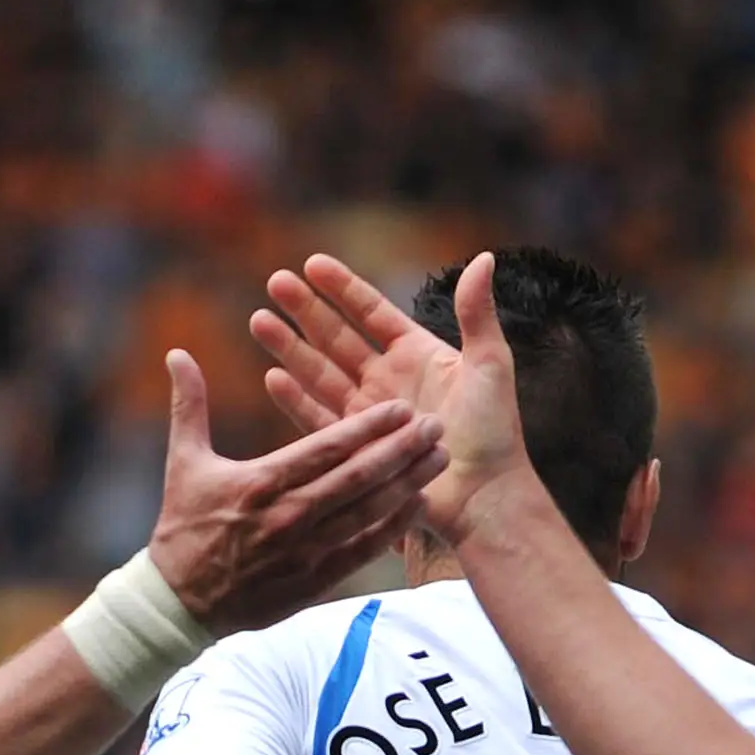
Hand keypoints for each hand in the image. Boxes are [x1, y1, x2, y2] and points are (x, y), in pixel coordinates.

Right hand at [145, 347, 444, 634]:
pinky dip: (392, 529)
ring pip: (367, 513)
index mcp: (260, 482)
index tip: (400, 408)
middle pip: (357, 478)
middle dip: (401, 449)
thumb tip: (176, 353)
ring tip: (438, 460)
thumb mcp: (183, 463)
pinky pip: (362, 551)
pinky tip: (418, 506)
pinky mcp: (313, 582)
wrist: (179, 602)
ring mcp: (303, 552)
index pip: (325, 449)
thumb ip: (189, 406)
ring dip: (408, 484)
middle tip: (436, 426)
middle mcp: (287, 516)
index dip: (367, 427)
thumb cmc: (184, 526)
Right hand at [252, 252, 538, 545]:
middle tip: (275, 283)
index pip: (372, 313)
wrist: (485, 498)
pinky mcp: (358, 450)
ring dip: (290, 348)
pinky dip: (296, 400)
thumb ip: (477, 313)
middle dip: (305, 310)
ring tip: (259, 320)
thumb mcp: (490, 365)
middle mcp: (388, 382)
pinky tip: (273, 377)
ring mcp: (369, 416)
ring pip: (321, 373)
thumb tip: (484, 257)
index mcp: (417, 355)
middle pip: (337, 337)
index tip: (312, 263)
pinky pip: (320, 420)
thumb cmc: (495, 433)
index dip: (343, 288)